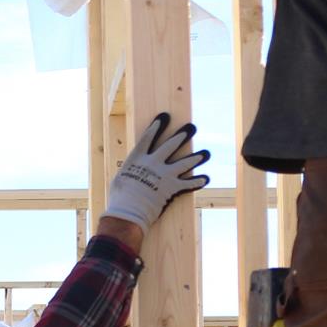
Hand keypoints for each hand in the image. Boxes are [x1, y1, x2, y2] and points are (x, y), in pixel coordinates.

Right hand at [101, 113, 208, 229]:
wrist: (129, 209)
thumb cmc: (120, 197)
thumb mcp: (121, 179)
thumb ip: (130, 172)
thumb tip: (131, 173)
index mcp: (138, 158)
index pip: (148, 138)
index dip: (156, 127)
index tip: (164, 117)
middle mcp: (153, 163)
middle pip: (170, 146)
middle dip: (182, 135)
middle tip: (192, 127)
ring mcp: (164, 175)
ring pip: (184, 163)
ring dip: (196, 158)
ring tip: (206, 153)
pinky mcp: (172, 188)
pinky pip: (188, 184)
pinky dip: (197, 182)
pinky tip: (206, 178)